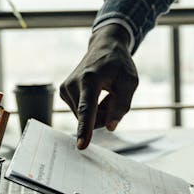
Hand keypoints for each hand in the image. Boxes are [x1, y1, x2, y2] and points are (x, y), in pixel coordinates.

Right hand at [60, 24, 138, 148]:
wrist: (104, 47)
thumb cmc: (119, 65)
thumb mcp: (130, 82)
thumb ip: (122, 106)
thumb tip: (110, 127)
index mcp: (90, 80)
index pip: (88, 109)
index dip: (85, 129)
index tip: (81, 146)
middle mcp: (73, 84)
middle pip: (92, 118)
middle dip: (106, 114)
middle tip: (112, 93)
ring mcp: (65, 89)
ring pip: (85, 118)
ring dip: (100, 111)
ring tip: (104, 90)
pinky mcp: (63, 93)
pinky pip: (81, 113)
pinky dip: (92, 108)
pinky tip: (96, 92)